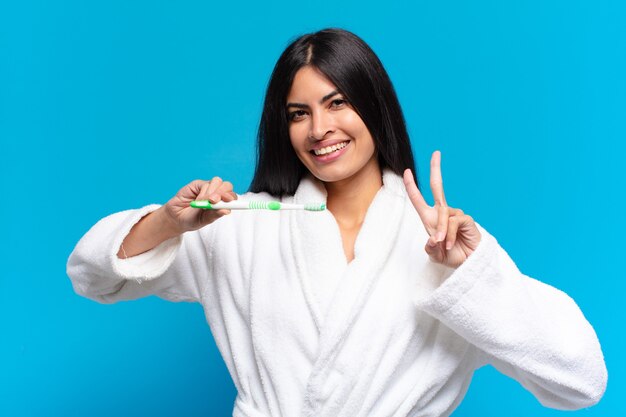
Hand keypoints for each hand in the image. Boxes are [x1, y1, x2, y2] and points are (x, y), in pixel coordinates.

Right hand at [161, 177, 237, 232]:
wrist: (176, 217)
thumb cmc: (192, 219)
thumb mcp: (205, 220)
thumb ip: (215, 214)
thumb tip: (227, 211)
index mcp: (222, 203)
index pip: (232, 197)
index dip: (232, 197)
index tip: (229, 201)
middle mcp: (217, 194)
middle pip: (227, 186)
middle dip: (223, 192)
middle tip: (214, 201)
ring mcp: (208, 188)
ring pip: (217, 182)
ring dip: (212, 192)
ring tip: (203, 203)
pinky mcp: (199, 184)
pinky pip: (205, 183)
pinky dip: (203, 192)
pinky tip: (198, 200)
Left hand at [403, 151, 480, 267]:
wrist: (468, 263)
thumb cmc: (451, 256)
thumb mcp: (435, 255)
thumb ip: (430, 248)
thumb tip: (432, 239)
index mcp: (430, 218)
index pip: (418, 199)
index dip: (411, 185)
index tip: (406, 171)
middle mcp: (442, 212)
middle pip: (437, 186)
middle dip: (436, 168)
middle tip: (436, 152)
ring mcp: (455, 214)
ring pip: (443, 215)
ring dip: (442, 232)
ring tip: (446, 246)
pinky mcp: (465, 219)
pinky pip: (453, 222)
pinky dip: (450, 235)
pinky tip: (452, 244)